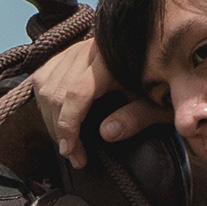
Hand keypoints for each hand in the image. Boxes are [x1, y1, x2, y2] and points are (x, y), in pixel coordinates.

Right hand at [35, 38, 162, 159]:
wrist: (161, 58)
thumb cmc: (162, 85)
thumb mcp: (157, 105)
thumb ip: (135, 117)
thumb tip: (106, 134)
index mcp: (111, 60)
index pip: (76, 94)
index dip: (68, 125)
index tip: (70, 151)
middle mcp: (88, 50)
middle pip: (56, 92)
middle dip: (59, 128)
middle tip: (74, 156)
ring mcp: (76, 49)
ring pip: (45, 85)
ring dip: (50, 118)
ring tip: (67, 142)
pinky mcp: (68, 52)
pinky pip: (44, 76)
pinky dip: (45, 101)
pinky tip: (56, 118)